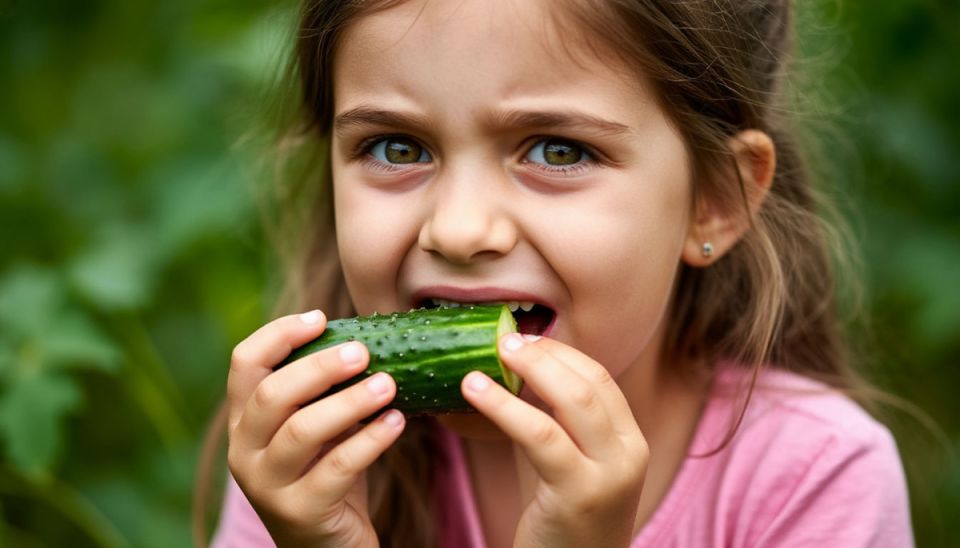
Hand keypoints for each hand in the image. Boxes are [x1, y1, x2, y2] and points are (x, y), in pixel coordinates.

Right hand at [226, 310, 404, 546]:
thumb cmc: (327, 475)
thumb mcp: (317, 429)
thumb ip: (323, 391)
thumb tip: (363, 336)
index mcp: (243, 421)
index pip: (243, 363)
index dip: (279, 334)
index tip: (321, 318)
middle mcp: (243, 451)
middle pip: (271, 394)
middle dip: (319, 366)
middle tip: (364, 351)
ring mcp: (266, 485)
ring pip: (302, 430)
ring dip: (350, 401)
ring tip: (388, 385)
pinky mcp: (299, 513)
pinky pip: (337, 468)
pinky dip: (371, 439)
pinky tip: (397, 421)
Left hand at [462, 334, 647, 547]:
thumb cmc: (564, 522)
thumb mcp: (573, 467)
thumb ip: (558, 426)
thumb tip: (513, 375)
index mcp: (631, 443)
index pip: (601, 379)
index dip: (561, 353)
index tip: (525, 339)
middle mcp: (629, 456)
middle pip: (590, 383)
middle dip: (545, 355)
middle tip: (503, 339)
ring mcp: (609, 476)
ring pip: (571, 402)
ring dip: (528, 370)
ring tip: (488, 356)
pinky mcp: (578, 496)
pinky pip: (540, 436)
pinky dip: (503, 406)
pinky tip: (474, 391)